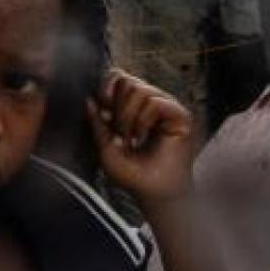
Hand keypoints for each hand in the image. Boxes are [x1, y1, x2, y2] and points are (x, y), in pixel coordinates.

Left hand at [86, 69, 195, 209]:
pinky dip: (142, 121)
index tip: (103, 113)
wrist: (153, 193)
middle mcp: (151, 102)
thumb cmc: (132, 174)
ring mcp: (167, 107)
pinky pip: (154, 103)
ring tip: (131, 138)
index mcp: (134, 106)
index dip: (106, 88)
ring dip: (127, 117)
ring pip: (139, 90)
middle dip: (116, 107)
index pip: (119, 77)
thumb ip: (97, 124)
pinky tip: (142, 138)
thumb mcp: (106, 147)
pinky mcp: (180, 115)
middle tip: (119, 132)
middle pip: (126, 80)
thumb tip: (89, 100)